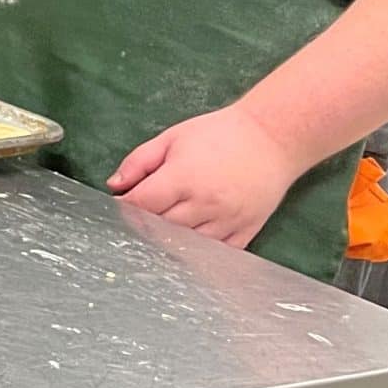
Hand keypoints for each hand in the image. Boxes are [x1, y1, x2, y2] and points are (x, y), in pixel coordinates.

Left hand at [109, 105, 304, 248]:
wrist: (272, 138)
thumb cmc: (218, 134)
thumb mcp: (172, 138)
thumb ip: (138, 162)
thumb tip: (114, 187)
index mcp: (184, 178)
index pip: (142, 205)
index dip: (126, 206)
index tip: (121, 204)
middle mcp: (205, 204)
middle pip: (159, 228)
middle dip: (144, 223)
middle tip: (140, 216)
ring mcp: (227, 222)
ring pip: (185, 245)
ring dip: (168, 239)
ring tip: (162, 228)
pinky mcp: (246, 232)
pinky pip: (215, 253)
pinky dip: (198, 250)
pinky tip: (189, 240)